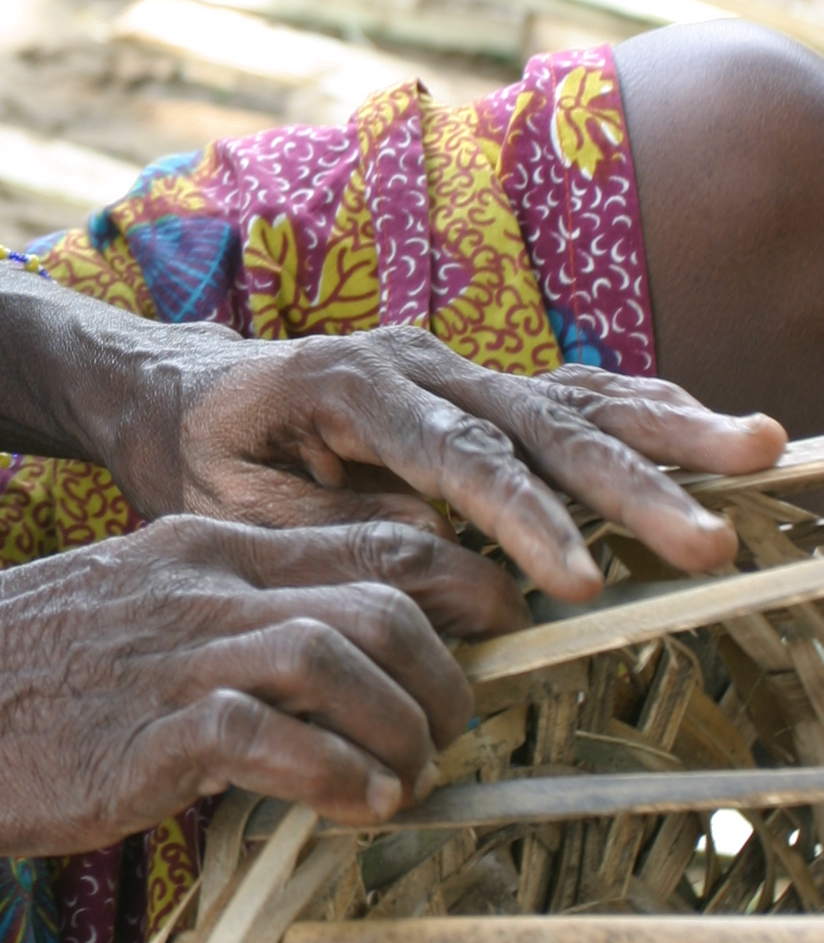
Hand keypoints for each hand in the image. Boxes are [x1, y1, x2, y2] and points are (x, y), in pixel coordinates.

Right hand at [0, 516, 519, 858]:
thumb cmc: (1, 674)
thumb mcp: (124, 613)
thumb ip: (211, 624)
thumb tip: (303, 674)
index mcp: (203, 545)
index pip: (371, 538)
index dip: (460, 585)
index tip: (498, 635)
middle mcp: (206, 582)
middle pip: (388, 592)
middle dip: (454, 669)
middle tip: (458, 732)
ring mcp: (180, 651)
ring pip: (351, 657)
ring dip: (407, 729)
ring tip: (408, 782)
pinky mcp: (153, 731)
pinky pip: (286, 742)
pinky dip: (342, 778)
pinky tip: (352, 809)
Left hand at [99, 322, 784, 600]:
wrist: (180, 390)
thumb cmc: (203, 460)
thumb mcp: (236, 509)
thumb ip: (336, 534)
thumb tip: (441, 571)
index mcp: (348, 384)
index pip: (456, 457)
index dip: (524, 520)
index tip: (584, 582)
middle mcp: (418, 360)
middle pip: (538, 422)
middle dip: (630, 485)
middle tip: (709, 539)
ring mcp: (458, 366)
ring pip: (575, 398)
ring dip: (670, 431)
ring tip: (762, 450)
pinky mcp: (483, 386)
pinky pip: (575, 397)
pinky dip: (650, 412)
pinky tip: (719, 432)